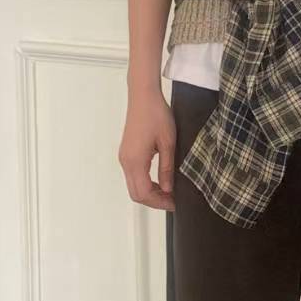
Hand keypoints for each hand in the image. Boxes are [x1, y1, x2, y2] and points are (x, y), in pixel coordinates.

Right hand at [119, 88, 175, 210]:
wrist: (143, 97)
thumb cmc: (156, 115)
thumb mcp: (168, 143)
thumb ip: (167, 169)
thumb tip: (169, 189)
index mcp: (135, 161)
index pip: (144, 193)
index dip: (160, 203)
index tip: (175, 203)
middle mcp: (126, 162)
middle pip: (136, 194)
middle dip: (154, 201)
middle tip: (173, 200)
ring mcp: (125, 158)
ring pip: (134, 186)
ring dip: (150, 193)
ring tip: (169, 192)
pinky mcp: (127, 153)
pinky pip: (133, 176)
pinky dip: (146, 183)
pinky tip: (161, 181)